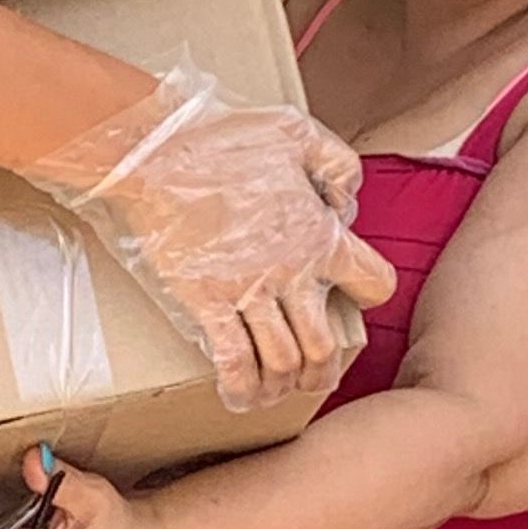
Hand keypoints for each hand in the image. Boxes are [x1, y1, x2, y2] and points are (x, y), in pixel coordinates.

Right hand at [23, 69, 393, 412]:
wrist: (155, 150)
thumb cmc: (221, 136)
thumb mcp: (299, 131)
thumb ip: (339, 164)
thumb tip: (345, 203)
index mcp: (318, 234)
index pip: (373, 282)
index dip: (370, 292)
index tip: (357, 297)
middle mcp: (288, 273)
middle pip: (323, 344)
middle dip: (324, 368)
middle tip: (317, 374)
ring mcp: (244, 292)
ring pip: (281, 361)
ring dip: (284, 384)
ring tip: (279, 389)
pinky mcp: (202, 302)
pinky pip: (231, 360)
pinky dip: (241, 388)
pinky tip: (241, 397)